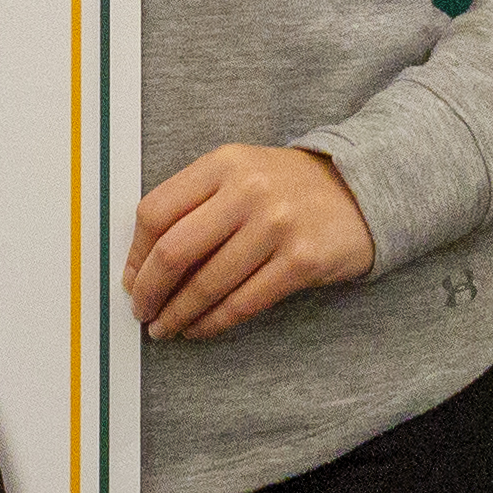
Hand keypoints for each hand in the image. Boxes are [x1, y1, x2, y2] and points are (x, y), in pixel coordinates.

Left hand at [126, 145, 376, 341]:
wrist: (362, 189)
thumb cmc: (287, 188)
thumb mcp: (239, 173)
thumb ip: (194, 204)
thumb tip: (142, 264)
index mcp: (222, 164)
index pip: (156, 212)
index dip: (135, 254)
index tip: (131, 280)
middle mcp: (247, 190)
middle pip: (174, 251)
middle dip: (149, 291)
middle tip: (141, 312)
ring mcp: (276, 225)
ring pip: (207, 284)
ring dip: (178, 315)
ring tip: (165, 328)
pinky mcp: (301, 261)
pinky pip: (243, 302)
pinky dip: (213, 323)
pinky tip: (199, 329)